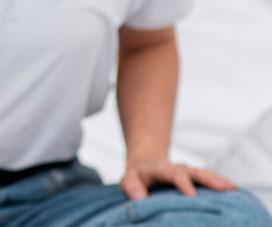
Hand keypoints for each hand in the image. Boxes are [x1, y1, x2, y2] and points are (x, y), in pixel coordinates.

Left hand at [119, 158, 237, 198]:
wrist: (145, 165)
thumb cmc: (136, 176)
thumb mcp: (128, 179)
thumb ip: (131, 187)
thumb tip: (139, 198)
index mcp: (162, 169)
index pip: (175, 174)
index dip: (184, 184)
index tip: (192, 197)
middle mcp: (179, 168)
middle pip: (196, 172)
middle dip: (210, 180)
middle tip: (225, 188)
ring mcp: (190, 173)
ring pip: (207, 174)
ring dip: (220, 181)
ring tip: (233, 189)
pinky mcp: (197, 179)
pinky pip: (211, 179)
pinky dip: (222, 183)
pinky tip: (234, 192)